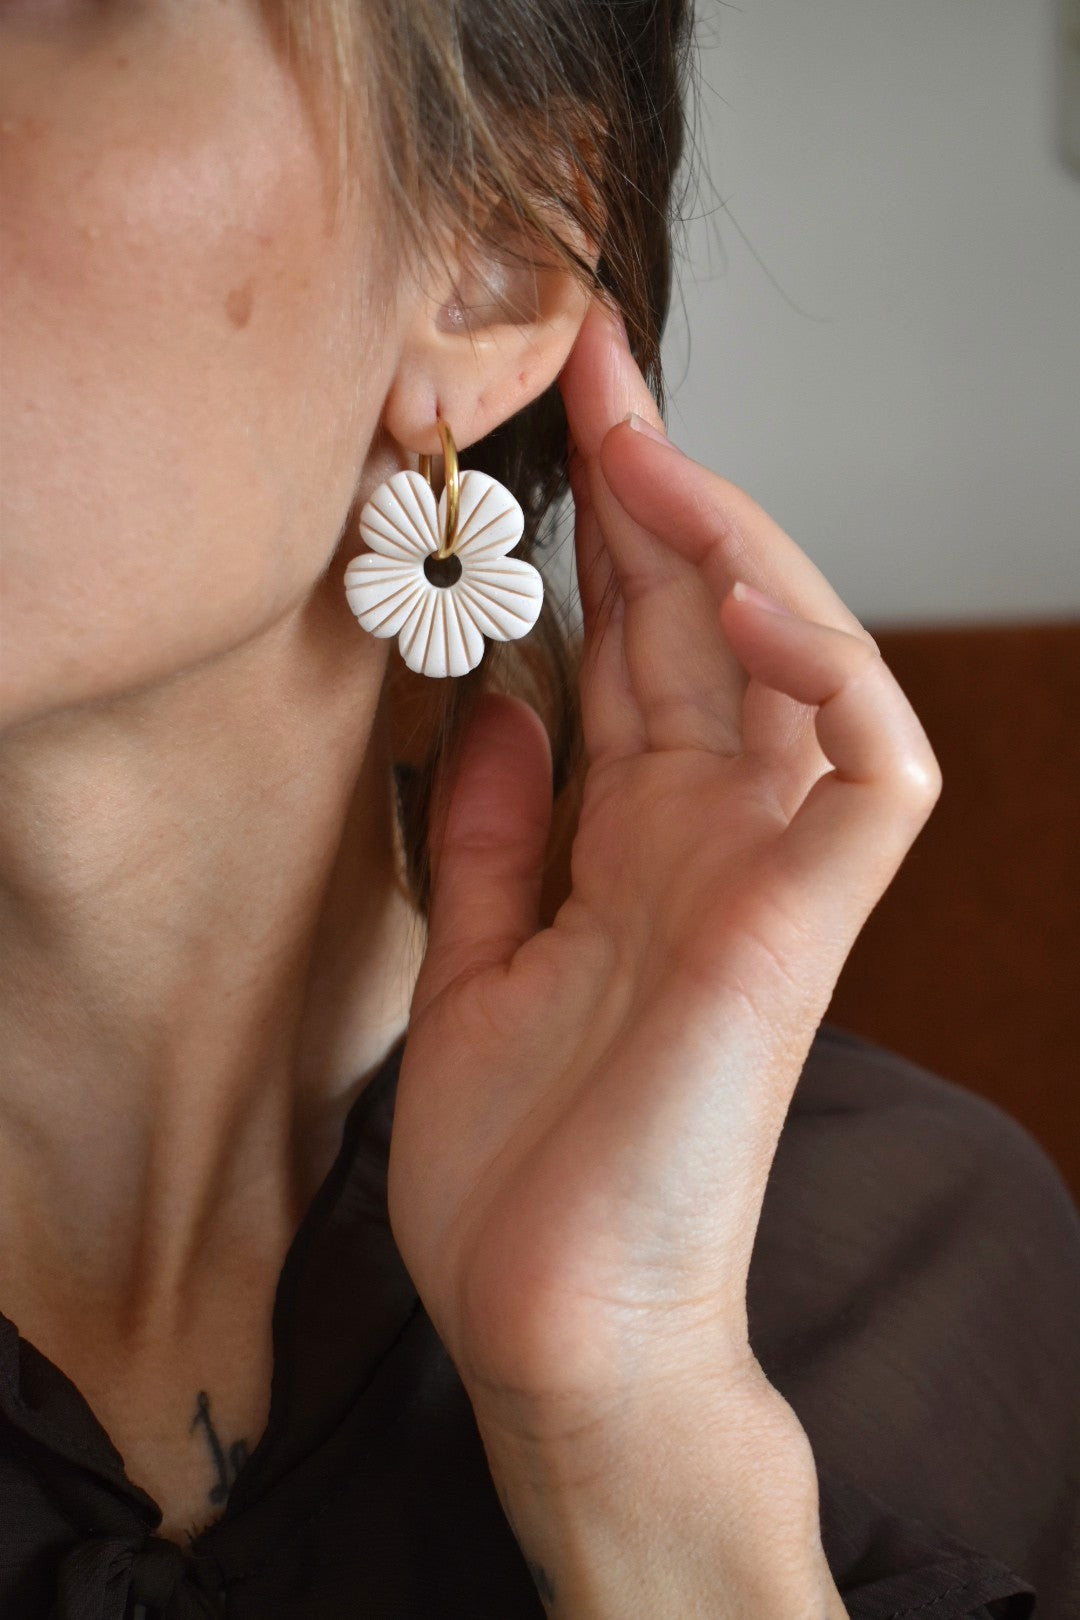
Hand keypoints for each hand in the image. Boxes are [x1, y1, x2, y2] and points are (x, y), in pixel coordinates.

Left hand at [386, 299, 941, 1445]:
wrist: (556, 1326)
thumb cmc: (520, 1170)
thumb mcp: (470, 962)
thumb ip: (493, 834)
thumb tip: (494, 707)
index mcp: (639, 846)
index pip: (633, 648)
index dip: (600, 530)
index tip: (551, 419)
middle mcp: (716, 840)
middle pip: (706, 626)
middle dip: (657, 484)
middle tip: (595, 358)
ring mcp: (774, 877)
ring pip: (802, 662)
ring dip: (733, 544)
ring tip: (653, 450)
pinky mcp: (809, 926)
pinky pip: (866, 765)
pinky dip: (816, 665)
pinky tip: (729, 592)